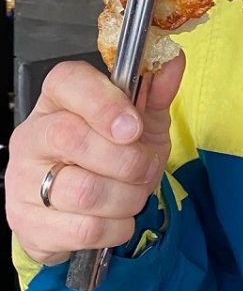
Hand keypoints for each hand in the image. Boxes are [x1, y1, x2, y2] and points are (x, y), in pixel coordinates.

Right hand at [4, 54, 184, 266]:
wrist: (83, 208)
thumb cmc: (111, 155)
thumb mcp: (142, 120)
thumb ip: (157, 92)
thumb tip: (171, 61)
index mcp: (59, 100)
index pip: (67, 82)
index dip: (104, 103)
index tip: (134, 127)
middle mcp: (33, 136)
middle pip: (73, 139)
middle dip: (128, 160)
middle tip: (145, 167)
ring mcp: (24, 182)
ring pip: (84, 191)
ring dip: (127, 197)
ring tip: (132, 193)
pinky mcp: (29, 223)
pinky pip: (85, 229)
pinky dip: (116, 226)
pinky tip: (117, 217)